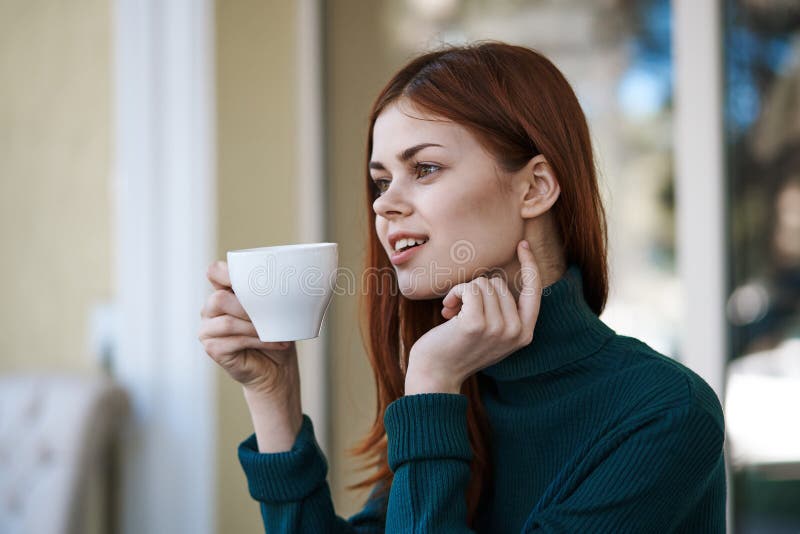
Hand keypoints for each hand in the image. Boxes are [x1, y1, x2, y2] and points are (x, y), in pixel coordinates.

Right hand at [198, 260, 299, 397]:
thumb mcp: (275, 309)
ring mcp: (208, 330)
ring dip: (255, 327)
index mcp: (223, 292)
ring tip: (274, 331)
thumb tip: (287, 280)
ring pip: (227, 322)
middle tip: (271, 314)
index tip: (253, 280)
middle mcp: (210, 309)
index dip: (228, 272)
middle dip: (248, 307)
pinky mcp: (212, 349)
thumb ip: (270, 292)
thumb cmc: (275, 334)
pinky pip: (233, 341)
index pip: (215, 272)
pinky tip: (275, 343)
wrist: (277, 367)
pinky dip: (258, 341)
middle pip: (219, 298)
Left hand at [405, 240, 542, 394]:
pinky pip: (469, 288)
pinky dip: (455, 294)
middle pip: (499, 283)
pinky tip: (447, 311)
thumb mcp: (491, 333)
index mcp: (524, 334)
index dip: (530, 265)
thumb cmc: (458, 349)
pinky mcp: (476, 324)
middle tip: (461, 311)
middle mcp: (516, 332)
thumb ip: (503, 313)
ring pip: (483, 284)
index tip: (522, 245)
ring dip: (463, 293)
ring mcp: (498, 329)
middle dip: (476, 291)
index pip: (535, 291)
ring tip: (453, 314)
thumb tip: (496, 281)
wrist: (436, 375)